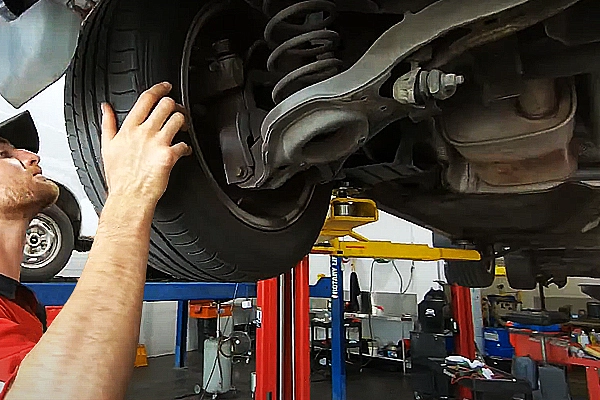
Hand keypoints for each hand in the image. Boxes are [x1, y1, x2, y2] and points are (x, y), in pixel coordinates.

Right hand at [100, 82, 190, 204]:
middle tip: (177, 111)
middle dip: (175, 105)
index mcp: (129, 128)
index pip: (146, 99)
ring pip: (178, 119)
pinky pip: (184, 144)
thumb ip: (108, 124)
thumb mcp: (107, 146)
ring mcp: (157, 143)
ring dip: (184, 122)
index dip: (159, 89)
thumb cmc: (119, 177)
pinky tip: (183, 151)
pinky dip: (187, 147)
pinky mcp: (168, 156)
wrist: (129, 197)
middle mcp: (144, 132)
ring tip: (183, 128)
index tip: (166, 87)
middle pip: (166, 105)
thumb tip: (104, 107)